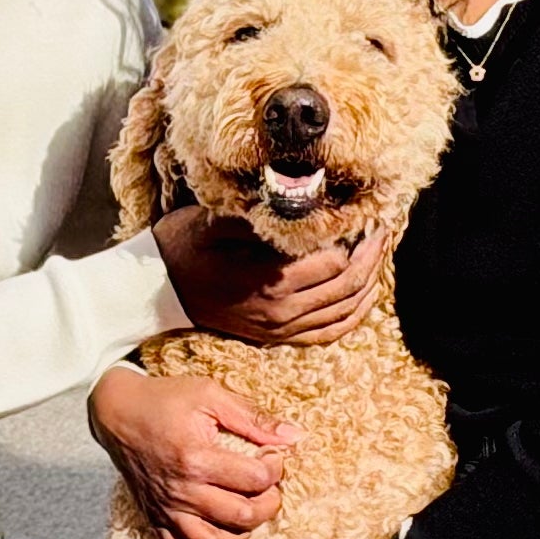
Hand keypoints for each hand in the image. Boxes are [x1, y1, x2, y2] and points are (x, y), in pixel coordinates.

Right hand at [87, 366, 292, 538]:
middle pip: (241, 517)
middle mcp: (182, 491)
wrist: (117, 413)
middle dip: (268, 503)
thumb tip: (294, 436)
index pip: (254, 479)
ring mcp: (167, 510)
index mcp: (196, 458)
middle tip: (269, 486)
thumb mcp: (210, 394)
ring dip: (241, 534)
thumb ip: (253, 417)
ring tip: (248, 511)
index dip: (276, 468)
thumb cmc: (164, 399)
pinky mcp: (155, 519)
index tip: (273, 455)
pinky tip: (218, 528)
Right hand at [154, 207, 388, 346]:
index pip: (336, 261)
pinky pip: (328, 332)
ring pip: (344, 312)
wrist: (156, 290)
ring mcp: (279, 329)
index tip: (370, 215)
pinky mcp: (276, 337)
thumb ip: (263, 215)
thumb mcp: (217, 221)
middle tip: (383, 229)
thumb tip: (306, 201)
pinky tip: (363, 296)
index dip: (359, 238)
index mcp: (270, 280)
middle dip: (372, 257)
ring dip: (369, 283)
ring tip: (378, 254)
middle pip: (347, 286)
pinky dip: (352, 315)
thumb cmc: (183, 247)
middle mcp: (281, 311)